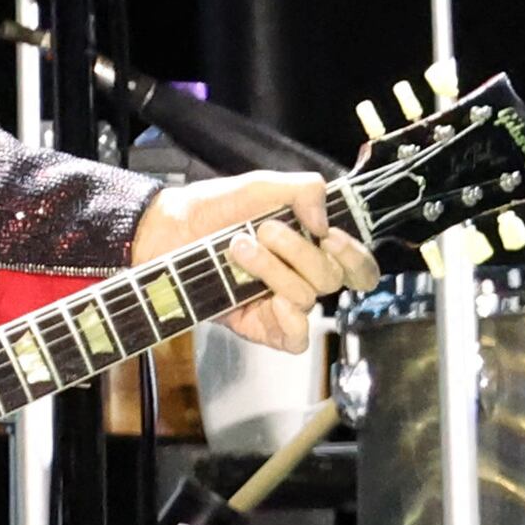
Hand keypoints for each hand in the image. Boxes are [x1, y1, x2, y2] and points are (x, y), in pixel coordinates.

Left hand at [132, 172, 375, 350]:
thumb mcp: (260, 186)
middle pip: (330, 279)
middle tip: (262, 230)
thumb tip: (324, 225)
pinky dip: (288, 321)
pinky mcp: (259, 327)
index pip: (359, 267)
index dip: (355, 257)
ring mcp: (281, 304)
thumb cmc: (212, 207)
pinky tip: (267, 300)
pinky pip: (293, 339)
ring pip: (306, 300)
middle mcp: (301, 277)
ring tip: (238, 248)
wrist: (165, 231)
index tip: (328, 235)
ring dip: (273, 271)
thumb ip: (303, 190)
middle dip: (298, 252)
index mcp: (311, 245)